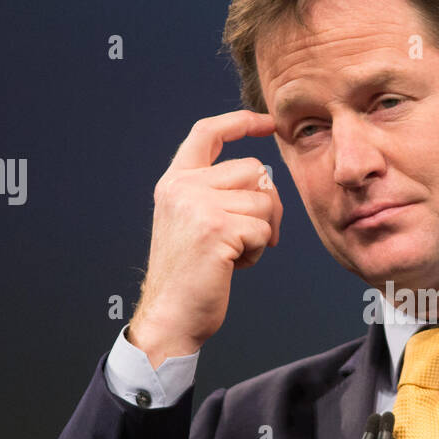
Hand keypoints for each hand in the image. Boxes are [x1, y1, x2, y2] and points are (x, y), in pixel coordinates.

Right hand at [128, 110, 280, 365]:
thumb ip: (216, 192)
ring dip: (261, 232)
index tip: (268, 123)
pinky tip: (234, 265)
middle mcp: (182, 186)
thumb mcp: (194, 221)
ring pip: (264, 201)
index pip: (207, 133)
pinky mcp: (216, 228)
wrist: (171, 316)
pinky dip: (258, 251)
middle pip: (254, 170)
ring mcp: (197, 205)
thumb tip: (265, 178)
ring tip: (233, 253)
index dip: (241, 122)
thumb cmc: (190, 276)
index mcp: (175, 181)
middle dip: (266, 204)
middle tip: (251, 236)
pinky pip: (264, 229)